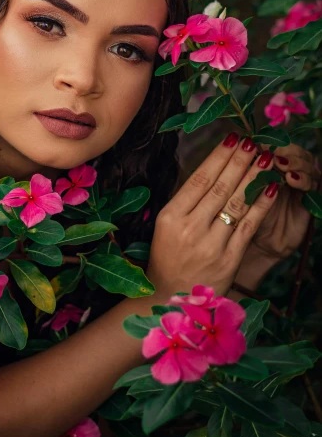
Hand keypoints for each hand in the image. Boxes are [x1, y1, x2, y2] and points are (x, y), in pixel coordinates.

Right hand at [147, 133, 279, 298]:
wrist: (170, 298)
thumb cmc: (168, 257)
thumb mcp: (166, 226)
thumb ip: (186, 201)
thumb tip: (212, 168)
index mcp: (170, 217)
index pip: (199, 179)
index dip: (218, 156)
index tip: (232, 137)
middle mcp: (189, 229)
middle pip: (219, 187)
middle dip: (239, 161)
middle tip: (254, 141)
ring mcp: (210, 245)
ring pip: (235, 204)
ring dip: (253, 178)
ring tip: (265, 158)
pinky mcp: (228, 260)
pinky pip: (248, 227)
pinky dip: (260, 206)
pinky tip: (270, 189)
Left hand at [240, 142, 319, 263]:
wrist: (256, 244)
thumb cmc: (241, 215)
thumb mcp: (237, 190)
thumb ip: (239, 171)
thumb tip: (233, 145)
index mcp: (268, 162)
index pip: (273, 143)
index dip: (265, 141)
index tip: (253, 140)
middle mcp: (286, 169)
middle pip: (292, 150)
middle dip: (282, 149)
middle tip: (271, 152)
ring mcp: (300, 183)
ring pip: (305, 163)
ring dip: (293, 161)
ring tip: (280, 164)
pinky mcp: (309, 198)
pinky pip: (311, 184)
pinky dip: (302, 179)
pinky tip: (292, 179)